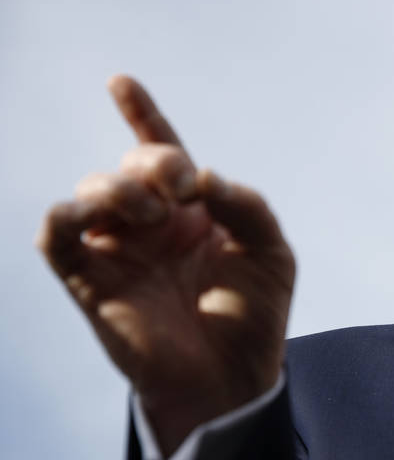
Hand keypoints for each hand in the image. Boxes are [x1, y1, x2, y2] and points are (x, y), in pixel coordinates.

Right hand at [37, 76, 295, 455]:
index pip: (162, 153)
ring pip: (92, 191)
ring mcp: (120, 249)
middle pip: (132, 166)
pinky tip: (82, 216)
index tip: (119, 82)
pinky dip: (62, 218)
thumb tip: (200, 175)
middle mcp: (152, 224)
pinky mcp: (91, 280)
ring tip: (154, 217)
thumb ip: (245, 205)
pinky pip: (56, 237)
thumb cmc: (254, 315)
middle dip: (156, 165)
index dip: (141, 115)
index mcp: (193, 211)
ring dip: (121, 191)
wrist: (231, 377)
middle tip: (182, 191)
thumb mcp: (271, 252)